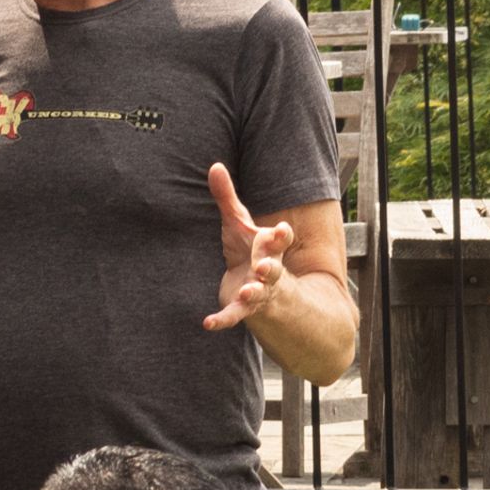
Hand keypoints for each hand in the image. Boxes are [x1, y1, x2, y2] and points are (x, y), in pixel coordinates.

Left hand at [201, 165, 292, 334]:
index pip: (279, 240)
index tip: (282, 229)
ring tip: (246, 292)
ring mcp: (258, 290)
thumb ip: (226, 197)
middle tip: (265, 266)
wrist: (255, 285)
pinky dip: (222, 320)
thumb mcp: (237, 222)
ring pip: (258, 293)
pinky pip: (234, 316)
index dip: (281, 236)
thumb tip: (214, 165)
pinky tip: (208, 323)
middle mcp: (268, 269)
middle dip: (270, 267)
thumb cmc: (247, 249)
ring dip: (253, 293)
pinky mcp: (243, 308)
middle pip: (273, 268)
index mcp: (269, 247)